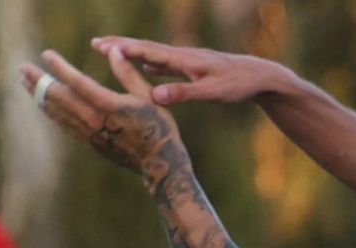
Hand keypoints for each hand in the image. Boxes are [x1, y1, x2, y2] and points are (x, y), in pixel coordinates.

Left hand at [21, 48, 186, 185]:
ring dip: (39, 95)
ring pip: (58, 112)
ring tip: (25, 82)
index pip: (79, 83)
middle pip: (61, 98)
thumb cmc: (159, 127)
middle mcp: (97, 120)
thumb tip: (113, 51)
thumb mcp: (148, 97)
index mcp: (112, 106)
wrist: (159, 163)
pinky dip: (50, 112)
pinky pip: (64, 125)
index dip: (61, 68)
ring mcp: (91, 133)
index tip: (46, 55)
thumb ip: (128, 74)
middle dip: (40, 81)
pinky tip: (42, 103)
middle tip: (23, 68)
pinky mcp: (90, 143)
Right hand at [90, 36, 284, 105]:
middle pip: (147, 48)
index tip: (100, 46)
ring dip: (132, 52)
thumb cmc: (239, 85)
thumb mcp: (212, 92)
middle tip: (94, 42)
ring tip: (111, 50)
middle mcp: (184, 56)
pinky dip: (151, 62)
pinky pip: (167, 63)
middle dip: (120, 45)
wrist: (261, 77)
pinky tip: (144, 65)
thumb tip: (154, 96)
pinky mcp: (195, 68)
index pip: (148, 51)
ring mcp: (189, 61)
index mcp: (185, 59)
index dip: (123, 49)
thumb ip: (184, 93)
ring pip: (154, 54)